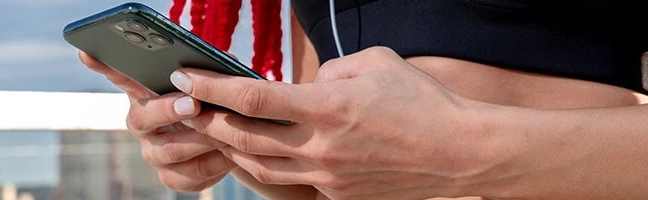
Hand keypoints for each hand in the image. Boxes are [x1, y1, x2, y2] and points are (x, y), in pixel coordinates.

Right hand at [78, 51, 236, 191]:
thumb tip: (225, 61)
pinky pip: (189, 175)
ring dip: (198, 139)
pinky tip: (229, 153)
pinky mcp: (173, 178)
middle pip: (141, 118)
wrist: (232, 140)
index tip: (87, 51)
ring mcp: (154, 153)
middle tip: (192, 103)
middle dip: (168, 110)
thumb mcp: (213, 80)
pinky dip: (213, 164)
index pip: (120, 75)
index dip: (103, 65)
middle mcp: (142, 123)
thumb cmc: (215, 101)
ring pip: (168, 151)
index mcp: (146, 93)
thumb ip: (212, 68)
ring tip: (223, 131)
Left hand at [173, 47, 506, 198]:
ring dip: (232, 147)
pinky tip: (268, 152)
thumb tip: (306, 84)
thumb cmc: (422, 102)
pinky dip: (272, 165)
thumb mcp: (376, 63)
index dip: (211, 86)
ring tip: (219, 129)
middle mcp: (320, 146)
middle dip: (210, 120)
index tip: (186, 76)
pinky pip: (293, 180)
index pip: (251, 97)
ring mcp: (327, 176)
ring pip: (260, 166)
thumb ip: (332, 70)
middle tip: (192, 106)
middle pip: (243, 137)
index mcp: (327, 106)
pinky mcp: (337, 196)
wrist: (460, 153)